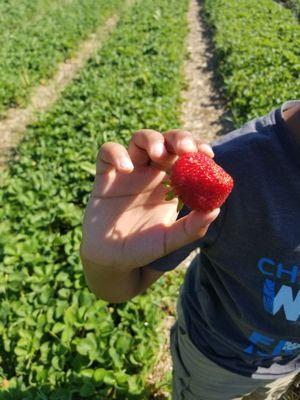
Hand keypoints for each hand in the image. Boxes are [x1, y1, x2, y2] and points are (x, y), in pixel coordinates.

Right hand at [80, 129, 219, 272]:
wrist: (112, 260)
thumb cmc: (143, 248)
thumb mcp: (169, 241)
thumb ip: (191, 228)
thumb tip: (215, 210)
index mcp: (170, 183)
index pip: (187, 156)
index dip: (197, 148)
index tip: (207, 154)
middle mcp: (151, 172)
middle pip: (167, 140)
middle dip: (178, 138)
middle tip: (185, 149)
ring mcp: (128, 171)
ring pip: (139, 139)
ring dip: (152, 140)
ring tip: (158, 155)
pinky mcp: (105, 175)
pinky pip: (107, 152)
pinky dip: (117, 154)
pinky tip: (126, 169)